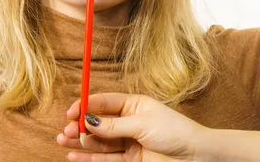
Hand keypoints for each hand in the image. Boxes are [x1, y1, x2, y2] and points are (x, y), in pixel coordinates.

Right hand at [57, 93, 207, 160]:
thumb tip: (89, 120)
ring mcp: (128, 142)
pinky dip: (89, 158)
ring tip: (62, 141)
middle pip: (98, 123)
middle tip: (65, 130)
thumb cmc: (175, 132)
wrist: (196, 156)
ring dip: (81, 141)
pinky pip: (105, 158)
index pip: (104, 102)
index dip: (86, 105)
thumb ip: (114, 125)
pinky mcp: (130, 160)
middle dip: (80, 126)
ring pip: (99, 141)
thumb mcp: (142, 124)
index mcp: (133, 105)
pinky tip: (73, 155)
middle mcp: (128, 122)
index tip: (71, 111)